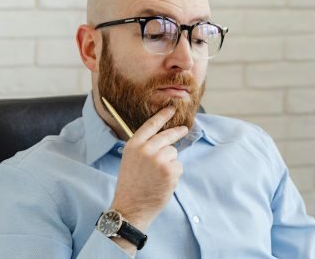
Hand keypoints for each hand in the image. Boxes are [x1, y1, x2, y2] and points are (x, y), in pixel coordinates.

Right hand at [110, 106, 187, 231]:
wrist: (131, 207)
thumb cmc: (131, 185)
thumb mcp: (130, 160)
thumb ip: (144, 147)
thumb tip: (163, 138)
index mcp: (134, 145)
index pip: (151, 125)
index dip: (162, 116)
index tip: (171, 108)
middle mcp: (146, 149)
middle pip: (167, 135)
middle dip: (177, 132)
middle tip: (184, 129)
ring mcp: (159, 159)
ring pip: (173, 153)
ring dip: (171, 162)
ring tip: (158, 176)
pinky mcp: (170, 171)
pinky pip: (178, 166)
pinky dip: (174, 174)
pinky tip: (163, 182)